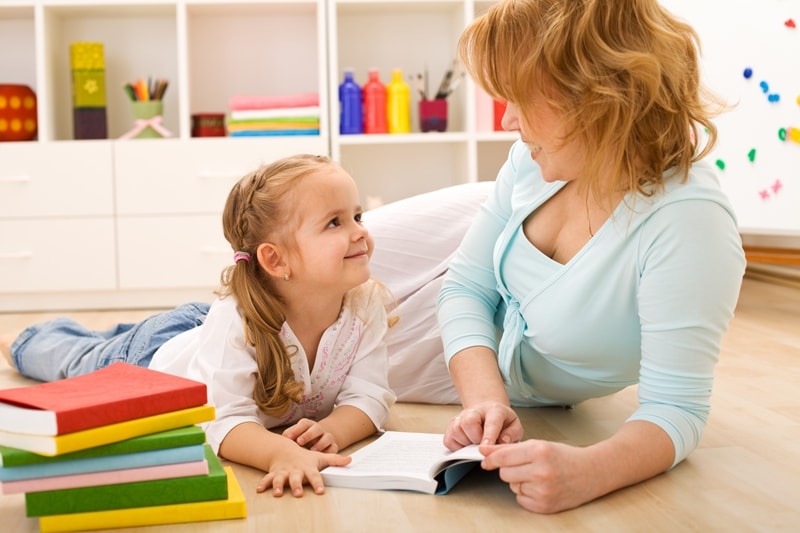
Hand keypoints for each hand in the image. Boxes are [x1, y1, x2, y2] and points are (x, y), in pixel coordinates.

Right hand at [255, 444, 350, 496]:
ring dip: (278, 485)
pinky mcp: (274, 473)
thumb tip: (350, 460)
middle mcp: (295, 470)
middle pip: (296, 478)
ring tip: (277, 493)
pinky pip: (267, 478)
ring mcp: (284, 472)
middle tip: (298, 493)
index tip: (320, 491)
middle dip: (296, 485)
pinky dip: (263, 484)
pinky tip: (259, 490)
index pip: (314, 476)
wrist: (286, 449)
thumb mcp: (320, 457)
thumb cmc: (305, 457)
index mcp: (307, 467)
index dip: (317, 483)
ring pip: (280, 479)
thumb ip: (335, 460)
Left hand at [282, 418, 338, 452]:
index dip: (296, 429)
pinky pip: (334, 448)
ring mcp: (327, 437)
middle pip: (316, 428)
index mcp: (308, 425)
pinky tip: (324, 456)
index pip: (304, 423)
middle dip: (308, 435)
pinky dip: (330, 451)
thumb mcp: (296, 434)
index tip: (288, 437)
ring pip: (327, 437)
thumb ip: (289, 436)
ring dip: (320, 443)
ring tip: (312, 450)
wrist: (321, 437)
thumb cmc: (303, 437)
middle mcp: (319, 429)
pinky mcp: (333, 446)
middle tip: (300, 442)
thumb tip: (279, 441)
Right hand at [444, 402, 522, 449]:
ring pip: (456, 431)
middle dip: (475, 438)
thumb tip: (503, 441)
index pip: (491, 422)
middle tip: (482, 445)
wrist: (487, 412)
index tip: (485, 447)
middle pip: (468, 422)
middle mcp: (475, 411)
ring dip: (466, 443)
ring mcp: (460, 418)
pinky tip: (467, 445)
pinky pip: (449, 440)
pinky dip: (457, 447)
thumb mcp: (514, 425)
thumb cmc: (501, 421)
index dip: (488, 436)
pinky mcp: (451, 427)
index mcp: (494, 410)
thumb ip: (512, 434)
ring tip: (476, 444)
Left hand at [479, 439, 593, 513]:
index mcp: (539, 451)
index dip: (490, 459)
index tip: (485, 460)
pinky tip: (541, 487)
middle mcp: (541, 471)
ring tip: (538, 476)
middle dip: (510, 469)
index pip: (503, 457)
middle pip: (504, 473)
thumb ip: (509, 448)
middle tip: (526, 466)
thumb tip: (484, 451)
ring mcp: (543, 490)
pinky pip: (521, 499)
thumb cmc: (564, 456)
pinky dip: (527, 493)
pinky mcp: (545, 505)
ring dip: (519, 481)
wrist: (591, 472)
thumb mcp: (538, 445)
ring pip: (512, 486)